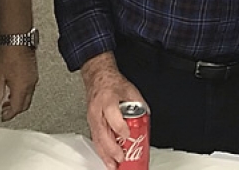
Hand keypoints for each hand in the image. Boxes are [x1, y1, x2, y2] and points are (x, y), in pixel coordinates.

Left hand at [0, 45, 37, 120]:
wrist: (18, 40)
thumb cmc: (8, 55)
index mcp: (21, 88)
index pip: (17, 108)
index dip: (9, 115)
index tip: (3, 117)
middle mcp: (30, 85)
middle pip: (24, 105)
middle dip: (15, 110)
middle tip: (5, 110)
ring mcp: (33, 78)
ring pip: (28, 96)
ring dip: (19, 100)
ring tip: (7, 99)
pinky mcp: (34, 72)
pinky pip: (30, 88)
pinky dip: (22, 92)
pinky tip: (14, 88)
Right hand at [81, 53, 145, 169]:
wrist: (98, 77)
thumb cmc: (112, 83)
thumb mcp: (130, 89)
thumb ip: (139, 103)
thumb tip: (146, 116)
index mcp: (107, 100)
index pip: (112, 116)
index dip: (120, 127)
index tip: (128, 135)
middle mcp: (97, 111)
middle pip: (102, 132)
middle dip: (112, 148)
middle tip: (121, 158)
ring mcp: (92, 118)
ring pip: (97, 139)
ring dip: (105, 155)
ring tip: (114, 166)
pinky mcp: (92, 124)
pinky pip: (96, 140)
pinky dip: (102, 152)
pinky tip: (108, 160)